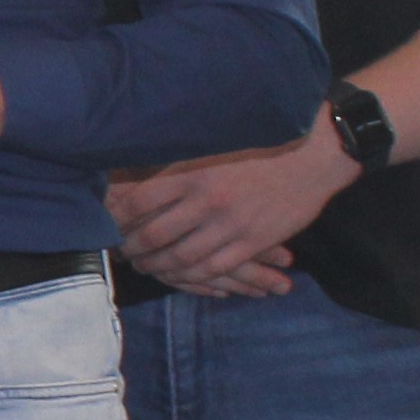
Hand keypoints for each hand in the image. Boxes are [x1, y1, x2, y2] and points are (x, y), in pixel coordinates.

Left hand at [109, 113, 351, 295]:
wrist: (314, 152)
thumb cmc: (259, 143)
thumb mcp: (213, 143)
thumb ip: (178, 160)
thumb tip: (135, 169)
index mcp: (191, 172)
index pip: (138, 201)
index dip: (116, 218)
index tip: (105, 224)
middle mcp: (206, 200)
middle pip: (154, 235)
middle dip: (131, 248)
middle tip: (120, 253)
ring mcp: (230, 224)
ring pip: (180, 257)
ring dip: (157, 266)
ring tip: (144, 266)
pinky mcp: (252, 241)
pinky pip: (213, 268)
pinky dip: (191, 276)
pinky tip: (179, 275)